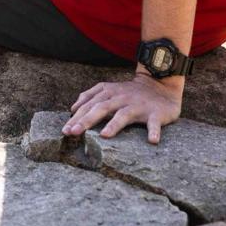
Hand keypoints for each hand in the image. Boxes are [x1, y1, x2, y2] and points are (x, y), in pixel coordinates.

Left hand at [61, 70, 182, 144]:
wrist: (160, 84)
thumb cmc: (130, 92)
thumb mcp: (110, 90)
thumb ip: (91, 96)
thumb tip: (73, 108)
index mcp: (110, 93)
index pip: (90, 104)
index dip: (77, 117)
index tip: (65, 130)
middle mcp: (122, 98)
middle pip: (102, 108)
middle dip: (86, 120)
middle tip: (73, 132)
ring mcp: (138, 105)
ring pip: (124, 115)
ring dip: (114, 124)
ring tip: (105, 135)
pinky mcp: (155, 113)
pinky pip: (154, 123)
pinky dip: (153, 131)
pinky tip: (152, 141)